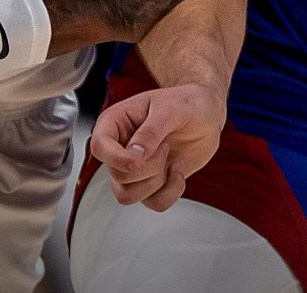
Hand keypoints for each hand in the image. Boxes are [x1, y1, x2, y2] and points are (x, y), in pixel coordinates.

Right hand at [89, 83, 226, 211]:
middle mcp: (120, 148)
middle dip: (148, 167)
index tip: (139, 161)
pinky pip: (153, 203)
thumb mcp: (171, 108)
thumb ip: (151, 131)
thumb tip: (134, 154)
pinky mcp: (151, 183)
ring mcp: (134, 168)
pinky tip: (177, 172)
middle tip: (164, 146)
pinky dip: (170, 192)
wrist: (207, 115)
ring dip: (155, 182)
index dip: (116, 159)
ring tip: (167, 157)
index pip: (99, 147)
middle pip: (118, 176)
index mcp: (116, 123)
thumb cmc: (186, 102)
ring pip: (128, 195)